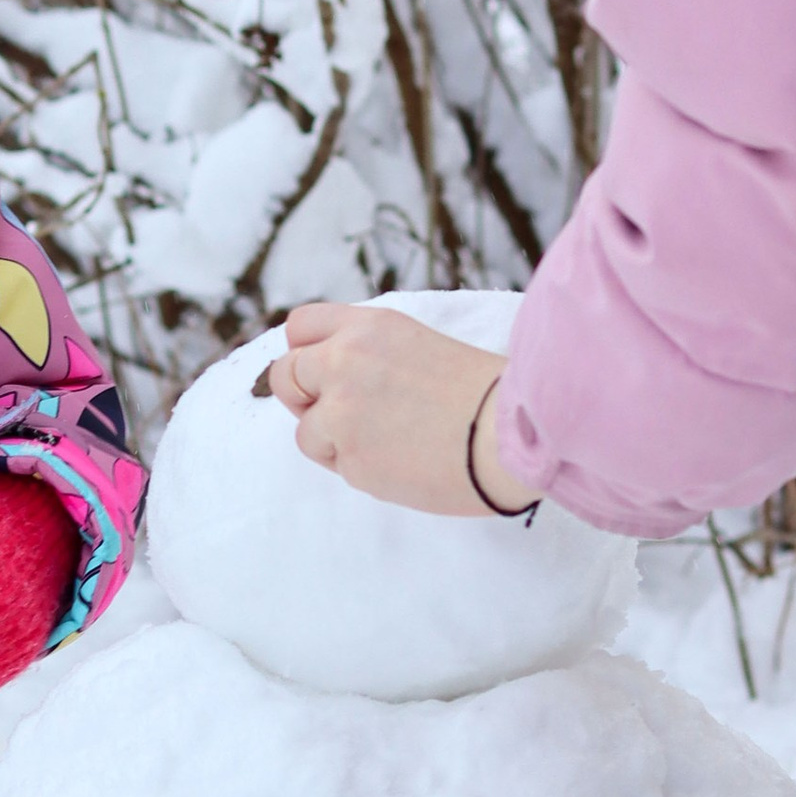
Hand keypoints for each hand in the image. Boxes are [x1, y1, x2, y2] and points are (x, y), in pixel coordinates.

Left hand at [263, 304, 542, 519]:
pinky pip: (337, 466)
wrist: (511, 435)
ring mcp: (342, 412)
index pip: (300, 327)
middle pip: (284, 375)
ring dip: (334, 442)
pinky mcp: (350, 459)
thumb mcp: (418, 345)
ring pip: (305, 431)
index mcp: (367, 327)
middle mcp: (344, 361)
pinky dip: (361, 469)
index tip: (320, 371)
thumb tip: (332, 374)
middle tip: (340, 414)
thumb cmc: (482, 393)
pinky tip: (402, 462)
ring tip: (387, 443)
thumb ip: (370, 353)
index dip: (305, 353)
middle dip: (303, 397)